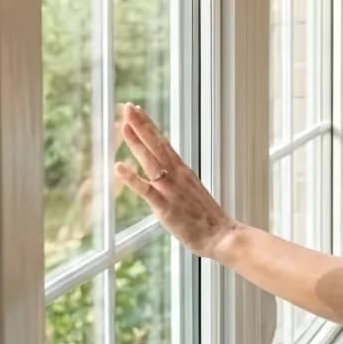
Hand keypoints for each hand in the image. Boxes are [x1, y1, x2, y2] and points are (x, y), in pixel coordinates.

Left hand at [115, 103, 242, 258]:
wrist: (224, 236)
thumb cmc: (208, 219)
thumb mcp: (192, 192)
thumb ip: (179, 182)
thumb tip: (169, 176)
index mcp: (183, 171)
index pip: (163, 143)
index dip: (149, 126)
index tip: (138, 110)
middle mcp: (177, 175)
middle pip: (157, 145)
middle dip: (141, 125)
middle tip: (128, 106)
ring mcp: (171, 190)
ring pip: (151, 161)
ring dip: (136, 143)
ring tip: (124, 125)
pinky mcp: (166, 207)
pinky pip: (146, 190)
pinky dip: (132, 178)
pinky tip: (119, 166)